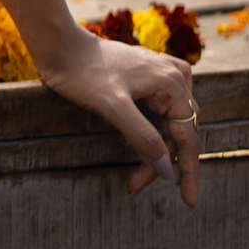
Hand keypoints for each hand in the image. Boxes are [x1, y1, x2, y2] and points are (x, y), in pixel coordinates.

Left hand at [38, 25, 198, 208]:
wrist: (59, 47)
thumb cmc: (82, 73)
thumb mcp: (112, 107)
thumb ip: (142, 137)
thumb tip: (167, 170)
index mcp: (171, 82)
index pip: (186, 137)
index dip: (187, 171)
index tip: (189, 202)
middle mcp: (172, 75)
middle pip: (178, 132)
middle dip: (162, 161)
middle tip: (136, 183)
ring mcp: (160, 74)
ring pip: (169, 123)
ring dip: (157, 149)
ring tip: (134, 175)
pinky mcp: (147, 76)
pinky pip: (161, 110)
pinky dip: (154, 131)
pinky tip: (143, 145)